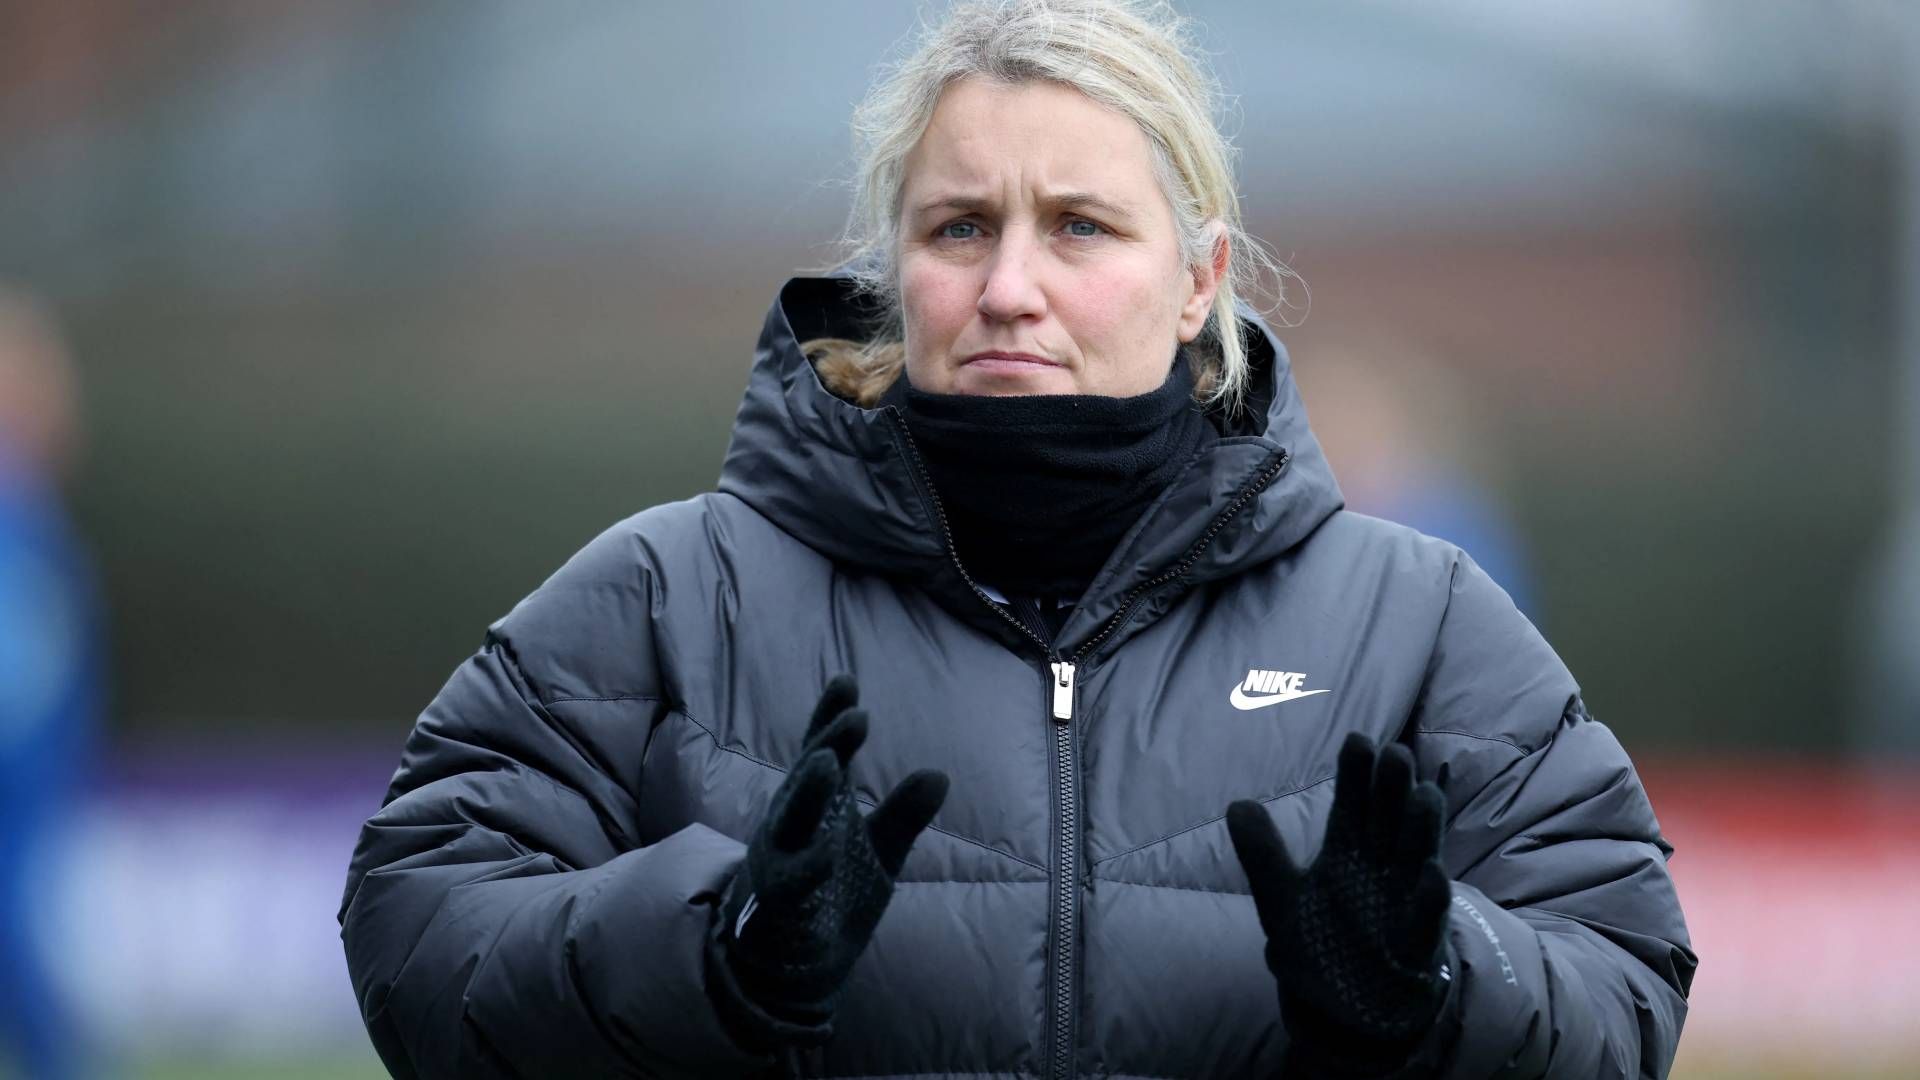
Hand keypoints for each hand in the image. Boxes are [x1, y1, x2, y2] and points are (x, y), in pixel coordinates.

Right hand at [708, 675, 949, 1049]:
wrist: (785, 964)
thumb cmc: (829, 893)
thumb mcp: (875, 850)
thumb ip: (901, 815)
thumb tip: (939, 774)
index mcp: (813, 808)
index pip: (820, 754)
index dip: (830, 719)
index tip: (847, 681)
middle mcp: (789, 828)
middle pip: (806, 780)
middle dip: (827, 747)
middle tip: (855, 718)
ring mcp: (778, 866)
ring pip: (789, 825)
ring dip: (805, 794)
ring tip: (827, 764)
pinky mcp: (776, 910)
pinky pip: (789, 887)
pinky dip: (806, 869)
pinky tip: (827, 854)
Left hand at [1227, 733, 1452, 1074]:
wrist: (1348, 1007)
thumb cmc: (1322, 942)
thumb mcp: (1282, 899)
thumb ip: (1263, 854)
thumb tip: (1236, 804)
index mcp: (1348, 851)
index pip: (1352, 804)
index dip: (1355, 774)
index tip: (1358, 739)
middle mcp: (1381, 867)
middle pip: (1389, 820)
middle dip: (1391, 789)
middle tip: (1394, 753)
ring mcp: (1405, 902)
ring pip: (1416, 857)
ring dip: (1420, 828)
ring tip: (1421, 795)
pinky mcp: (1418, 943)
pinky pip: (1426, 918)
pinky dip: (1429, 898)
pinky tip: (1432, 875)